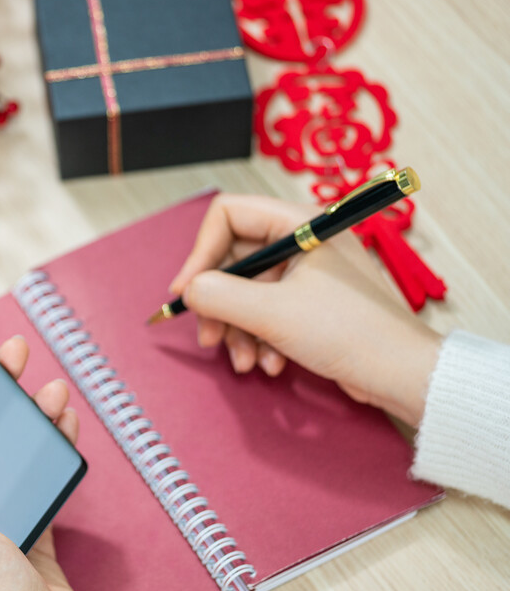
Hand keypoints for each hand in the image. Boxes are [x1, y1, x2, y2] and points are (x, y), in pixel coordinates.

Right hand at [169, 193, 441, 426]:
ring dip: (237, 329)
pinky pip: (265, 312)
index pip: (228, 216)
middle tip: (209, 337)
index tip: (187, 292)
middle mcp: (302, 242)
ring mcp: (306, 274)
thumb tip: (188, 290)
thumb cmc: (353, 333)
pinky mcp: (310, 304)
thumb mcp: (272, 313)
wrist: (403, 374)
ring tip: (244, 361)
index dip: (200, 253)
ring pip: (245, 291)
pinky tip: (269, 363)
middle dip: (218, 304)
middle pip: (233, 260)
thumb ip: (219, 295)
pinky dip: (259, 338)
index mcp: (300, 224)